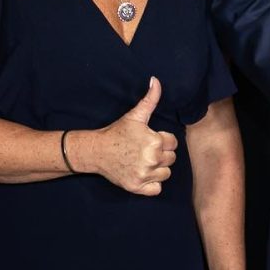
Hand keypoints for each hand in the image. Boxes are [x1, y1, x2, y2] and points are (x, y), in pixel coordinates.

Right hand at [94, 77, 176, 195]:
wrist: (96, 151)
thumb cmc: (117, 132)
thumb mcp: (135, 115)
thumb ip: (150, 99)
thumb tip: (156, 80)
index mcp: (155, 141)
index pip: (173, 143)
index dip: (162, 140)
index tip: (148, 139)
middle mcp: (152, 159)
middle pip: (171, 159)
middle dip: (161, 154)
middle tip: (144, 150)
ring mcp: (144, 175)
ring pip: (166, 174)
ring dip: (158, 169)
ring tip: (143, 161)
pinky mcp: (137, 187)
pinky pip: (157, 189)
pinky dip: (151, 184)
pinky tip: (142, 173)